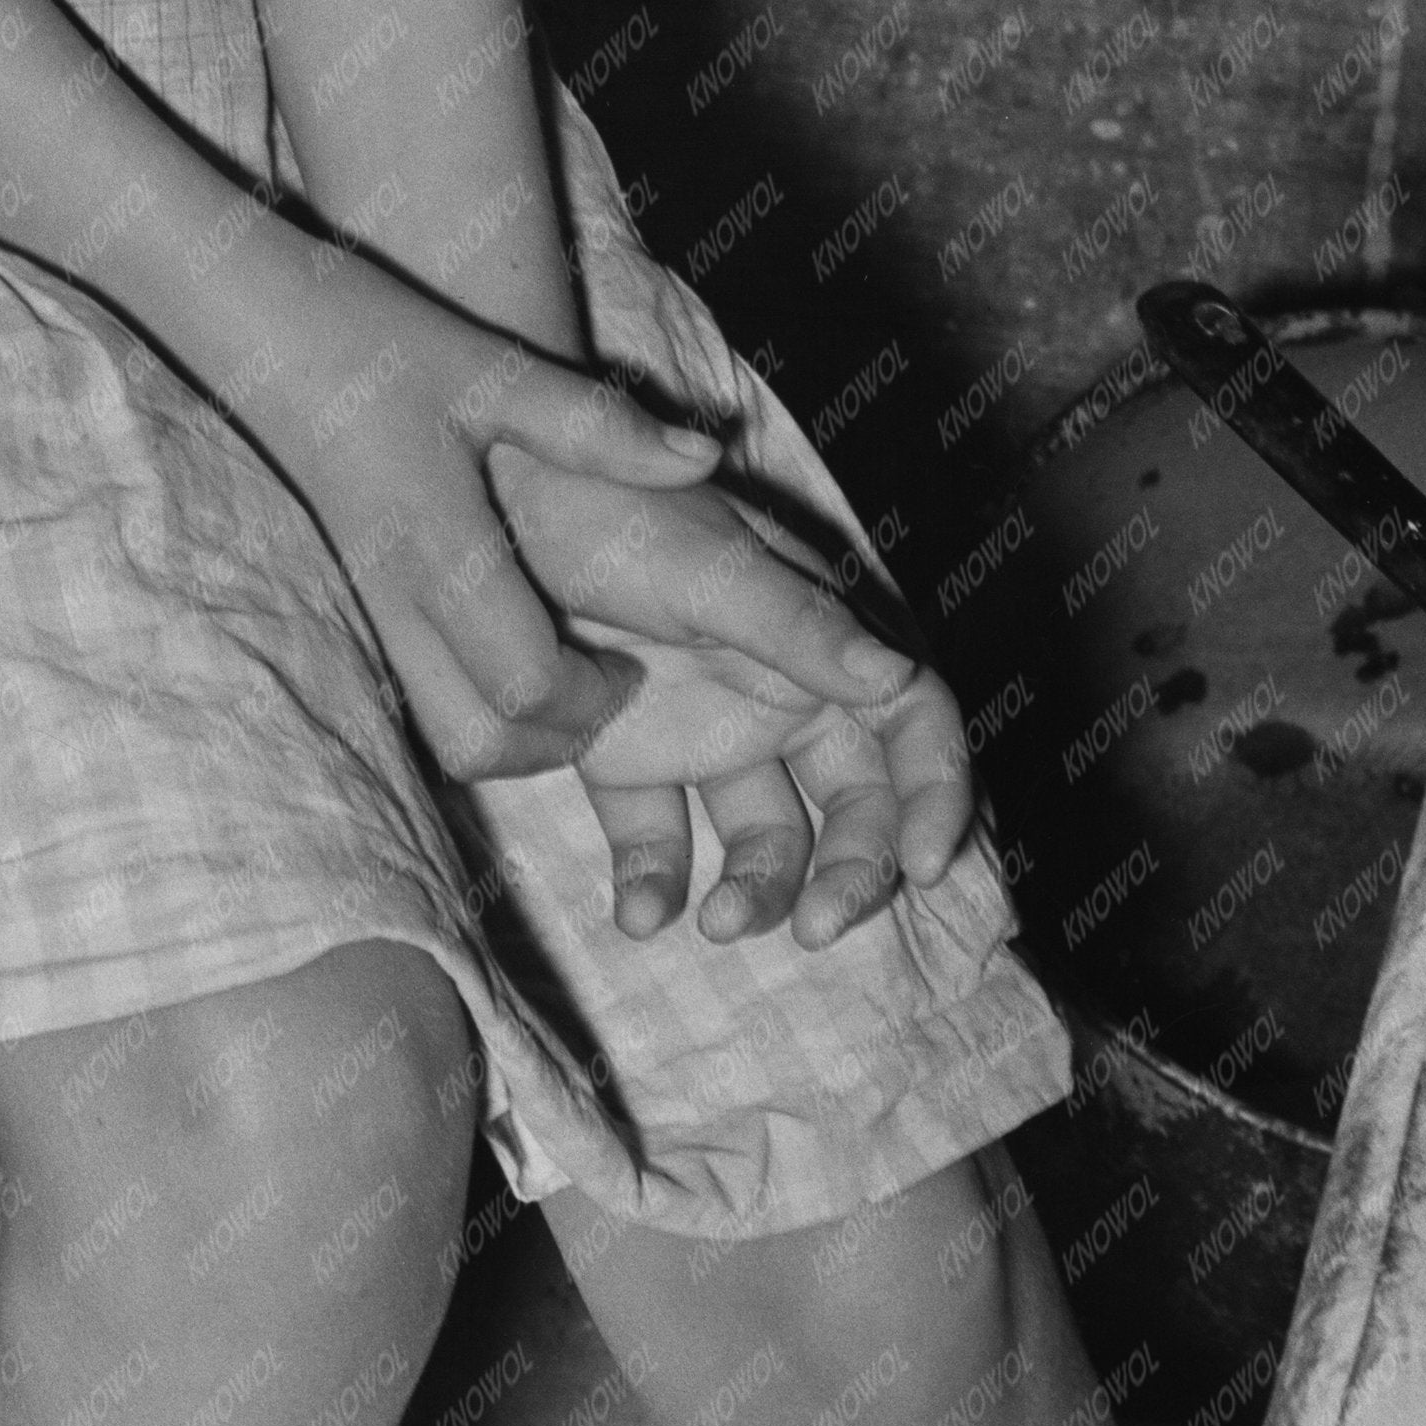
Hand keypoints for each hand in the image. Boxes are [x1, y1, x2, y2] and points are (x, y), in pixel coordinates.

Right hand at [235, 234, 728, 782]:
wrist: (263, 336)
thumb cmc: (379, 340)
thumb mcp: (498, 370)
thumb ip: (599, 427)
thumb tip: (705, 457)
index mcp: (444, 549)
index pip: (526, 681)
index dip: (594, 695)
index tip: (630, 659)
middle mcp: (400, 599)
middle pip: (480, 743)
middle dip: (559, 741)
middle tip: (604, 682)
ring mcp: (374, 612)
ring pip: (445, 735)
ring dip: (518, 731)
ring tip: (563, 667)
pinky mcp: (364, 609)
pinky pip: (425, 699)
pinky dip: (480, 705)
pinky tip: (513, 640)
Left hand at [481, 455, 976, 950]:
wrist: (491, 496)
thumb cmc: (615, 506)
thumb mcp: (711, 564)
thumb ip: (800, 630)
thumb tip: (897, 684)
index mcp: (822, 641)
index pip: (912, 727)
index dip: (934, 795)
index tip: (926, 866)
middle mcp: (778, 697)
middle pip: (851, 805)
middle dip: (851, 871)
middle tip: (821, 929)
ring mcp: (704, 734)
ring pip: (764, 838)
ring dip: (759, 889)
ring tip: (718, 924)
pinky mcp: (627, 762)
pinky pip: (656, 840)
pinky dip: (655, 885)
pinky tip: (639, 915)